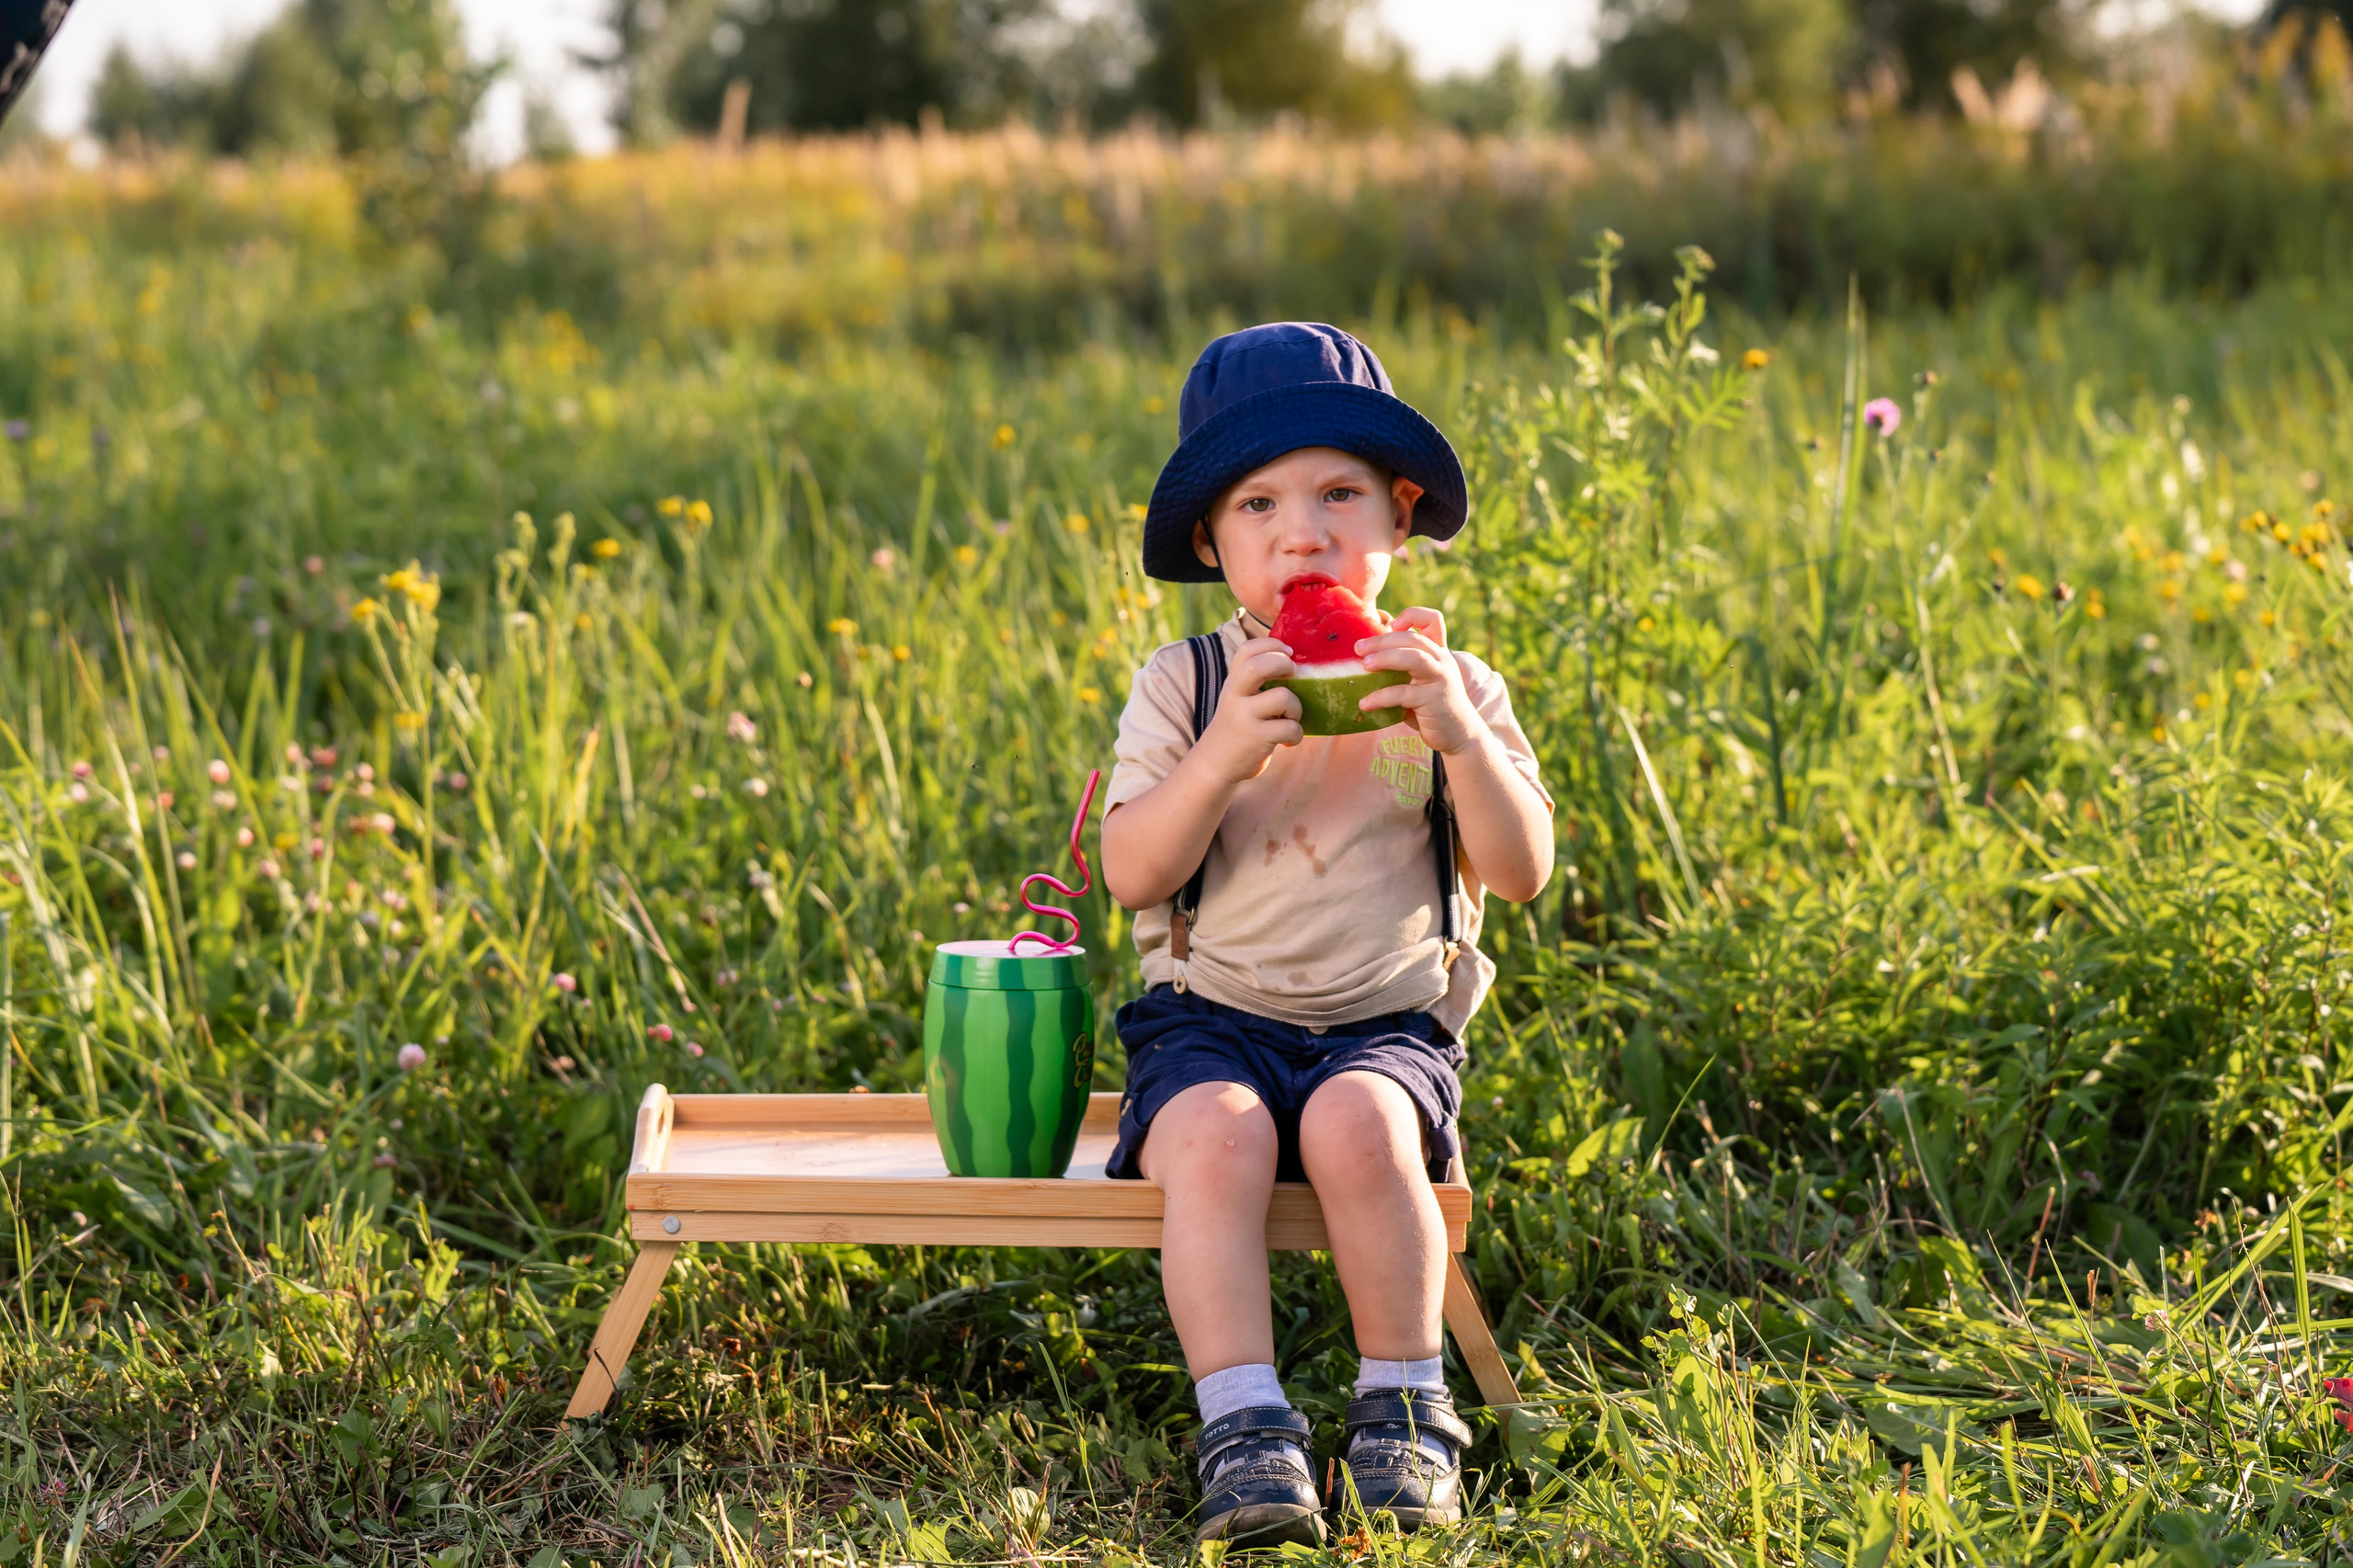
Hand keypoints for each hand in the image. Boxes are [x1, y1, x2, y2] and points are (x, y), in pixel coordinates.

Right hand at [1196, 637, 1303, 782]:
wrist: (1215, 763)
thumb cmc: (1237, 726)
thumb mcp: (1238, 697)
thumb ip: (1255, 680)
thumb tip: (1294, 661)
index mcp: (1233, 682)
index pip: (1247, 650)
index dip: (1271, 644)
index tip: (1288, 651)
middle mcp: (1235, 696)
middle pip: (1257, 667)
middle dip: (1282, 664)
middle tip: (1293, 673)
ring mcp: (1244, 717)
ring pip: (1283, 698)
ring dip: (1296, 708)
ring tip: (1291, 719)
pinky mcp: (1257, 738)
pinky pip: (1290, 728)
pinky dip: (1296, 734)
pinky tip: (1287, 740)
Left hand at [1354, 608, 1483, 755]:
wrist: (1459, 734)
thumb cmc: (1431, 705)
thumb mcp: (1419, 680)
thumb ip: (1402, 665)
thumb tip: (1366, 649)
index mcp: (1438, 651)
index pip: (1433, 619)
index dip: (1412, 615)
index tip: (1390, 625)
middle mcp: (1442, 660)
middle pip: (1412, 638)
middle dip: (1382, 640)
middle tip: (1358, 648)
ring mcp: (1440, 678)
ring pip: (1413, 658)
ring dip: (1385, 658)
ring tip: (1364, 665)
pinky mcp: (1434, 700)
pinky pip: (1403, 693)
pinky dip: (1381, 697)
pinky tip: (1365, 703)